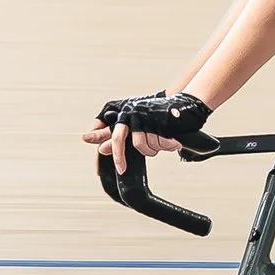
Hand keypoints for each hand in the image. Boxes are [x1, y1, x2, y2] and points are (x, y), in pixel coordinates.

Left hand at [84, 91, 211, 174]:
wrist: (184, 104)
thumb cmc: (157, 114)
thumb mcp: (135, 122)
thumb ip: (117, 134)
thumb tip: (100, 148)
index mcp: (124, 111)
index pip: (108, 128)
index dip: (97, 137)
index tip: (91, 148)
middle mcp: (132, 111)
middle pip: (120, 139)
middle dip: (119, 157)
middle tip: (121, 169)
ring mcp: (145, 115)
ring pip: (141, 145)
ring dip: (152, 150)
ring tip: (160, 146)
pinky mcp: (159, 120)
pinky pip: (158, 142)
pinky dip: (167, 146)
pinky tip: (173, 143)